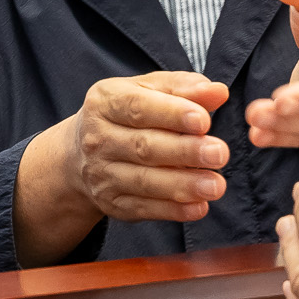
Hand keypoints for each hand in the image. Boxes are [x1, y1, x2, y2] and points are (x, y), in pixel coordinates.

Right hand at [14, 72, 229, 264]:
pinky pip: (145, 209)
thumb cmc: (125, 115)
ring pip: (145, 181)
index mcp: (105, 102)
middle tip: (219, 153)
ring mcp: (103, 174)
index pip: (138, 107)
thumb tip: (218, 92)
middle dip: (185, 151)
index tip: (203, 120)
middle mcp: (98, 138)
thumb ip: (182, 88)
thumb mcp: (147, 90)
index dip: (172, 114)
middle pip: (144, 146)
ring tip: (215, 185)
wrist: (79, 156)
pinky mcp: (112, 203)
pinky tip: (199, 207)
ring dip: (183, 185)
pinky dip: (173, 211)